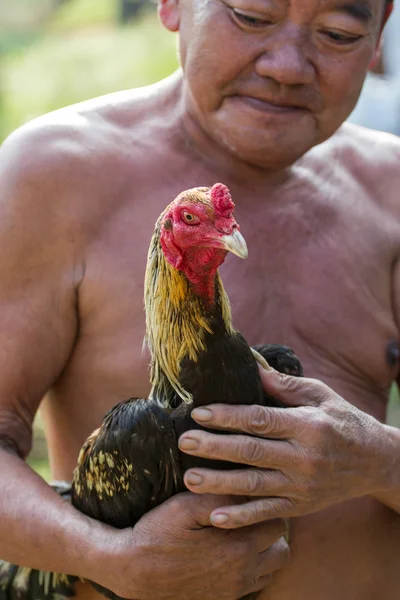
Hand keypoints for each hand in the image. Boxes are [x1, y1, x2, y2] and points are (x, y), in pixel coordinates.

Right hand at [94, 493, 288, 598]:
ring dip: (264, 552)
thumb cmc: (158, 533)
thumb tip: (246, 486)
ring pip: (271, 571)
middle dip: (271, 531)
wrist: (133, 572)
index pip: (277, 524)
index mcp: (239, 548)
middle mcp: (243, 574)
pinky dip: (251, 569)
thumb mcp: (185, 505)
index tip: (253, 497)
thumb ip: (220, 496)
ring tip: (243, 533)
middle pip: (282, 551)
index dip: (267, 507)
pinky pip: (254, 585)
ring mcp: (234, 591)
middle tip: (252, 515)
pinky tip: (230, 553)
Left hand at [178, 368, 387, 527]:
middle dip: (214, 448)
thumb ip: (284, 384)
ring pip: (253, 485)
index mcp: (307, 426)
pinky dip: (241, 518)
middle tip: (184, 442)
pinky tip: (215, 517)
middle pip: (251, 452)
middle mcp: (304, 458)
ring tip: (188, 479)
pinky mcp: (300, 507)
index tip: (199, 413)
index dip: (227, 416)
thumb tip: (251, 364)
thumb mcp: (320, 395)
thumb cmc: (342, 421)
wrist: (375, 461)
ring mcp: (301, 486)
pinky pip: (267, 513)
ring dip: (219, 484)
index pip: (260, 420)